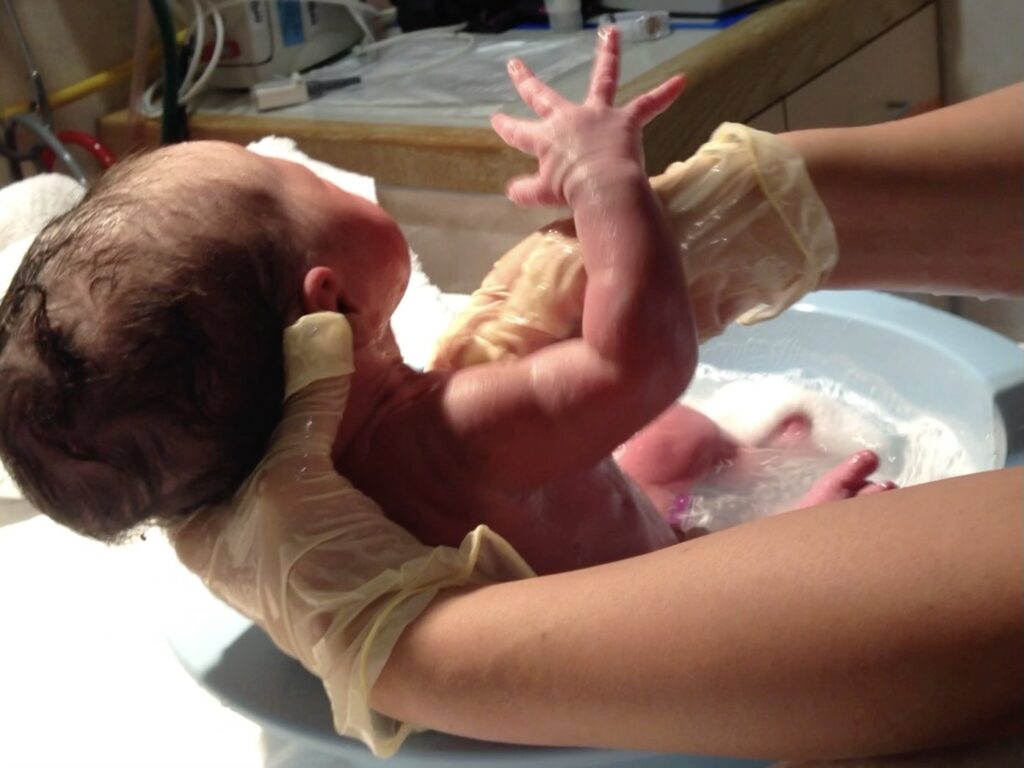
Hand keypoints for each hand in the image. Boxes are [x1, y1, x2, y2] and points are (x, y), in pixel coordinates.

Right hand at [490, 26, 684, 207]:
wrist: (603, 187)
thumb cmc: (571, 191)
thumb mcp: (542, 194)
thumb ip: (527, 190)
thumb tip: (512, 191)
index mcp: (546, 139)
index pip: (519, 131)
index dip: (507, 126)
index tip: (496, 117)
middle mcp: (569, 120)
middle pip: (543, 97)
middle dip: (526, 82)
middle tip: (516, 65)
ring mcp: (598, 116)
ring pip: (603, 79)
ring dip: (607, 54)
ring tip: (611, 32)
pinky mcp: (626, 121)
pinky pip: (649, 104)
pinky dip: (666, 93)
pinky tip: (682, 80)